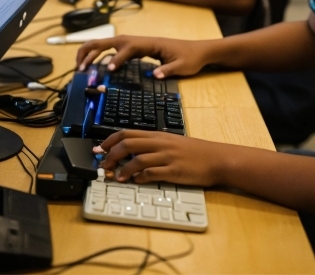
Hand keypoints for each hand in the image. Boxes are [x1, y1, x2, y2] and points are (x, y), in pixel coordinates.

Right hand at [75, 34, 213, 76]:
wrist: (198, 50)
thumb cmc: (190, 58)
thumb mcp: (183, 66)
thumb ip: (169, 70)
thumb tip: (155, 75)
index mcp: (150, 44)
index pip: (129, 48)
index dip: (118, 58)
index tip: (108, 70)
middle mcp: (141, 41)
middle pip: (112, 41)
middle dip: (93, 51)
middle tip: (80, 66)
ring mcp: (138, 43)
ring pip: (110, 43)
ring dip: (93, 51)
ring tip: (81, 65)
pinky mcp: (138, 49)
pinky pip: (115, 49)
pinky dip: (102, 55)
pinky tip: (96, 65)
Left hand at [95, 130, 224, 187]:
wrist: (215, 158)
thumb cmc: (194, 152)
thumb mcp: (171, 143)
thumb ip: (152, 146)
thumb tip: (131, 153)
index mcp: (158, 135)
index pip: (127, 133)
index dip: (110, 141)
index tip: (99, 149)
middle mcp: (160, 143)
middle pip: (128, 144)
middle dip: (111, 155)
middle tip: (103, 165)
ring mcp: (166, 157)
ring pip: (137, 159)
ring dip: (123, 169)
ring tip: (117, 178)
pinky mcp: (173, 171)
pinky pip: (152, 173)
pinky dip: (140, 178)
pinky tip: (137, 181)